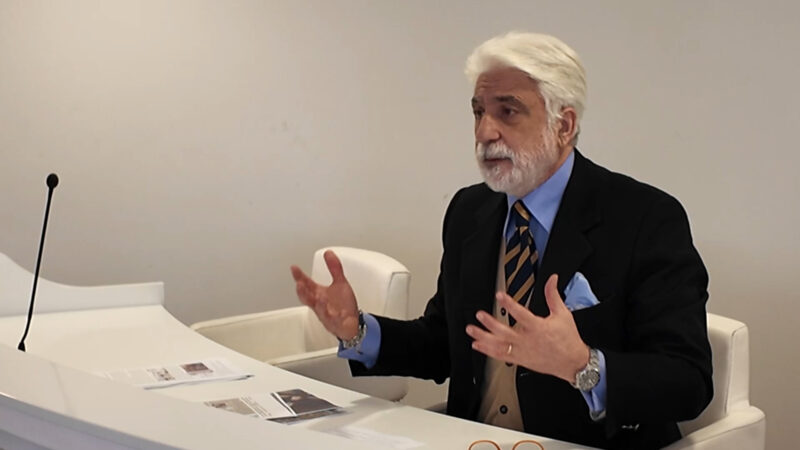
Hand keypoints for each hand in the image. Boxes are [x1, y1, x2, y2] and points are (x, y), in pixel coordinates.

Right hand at [290, 250, 359, 339]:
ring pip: (320, 310)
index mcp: (318, 293)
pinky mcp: (335, 323)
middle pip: (307, 298)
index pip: (306, 284)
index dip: (299, 276)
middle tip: (299, 283)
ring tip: (320, 296)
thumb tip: (328, 252)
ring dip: (319, 303)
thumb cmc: (342, 305)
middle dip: (303, 292)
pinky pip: (334, 320)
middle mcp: (319, 304)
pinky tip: (337, 312)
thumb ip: (334, 268)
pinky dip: (335, 316)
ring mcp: (326, 314)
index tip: (294, 268)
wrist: (351, 323)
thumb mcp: (340, 283)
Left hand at [465, 274, 589, 382]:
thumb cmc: (568, 339)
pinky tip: (477, 344)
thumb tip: (552, 279)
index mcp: (538, 328)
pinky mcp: (520, 360)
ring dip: (484, 338)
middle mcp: (528, 341)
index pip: (521, 314)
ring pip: (499, 346)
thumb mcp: (563, 314)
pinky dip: (487, 351)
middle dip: (491, 324)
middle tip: (480, 315)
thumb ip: (553, 295)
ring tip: (471, 330)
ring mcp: (522, 352)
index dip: (509, 304)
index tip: (499, 295)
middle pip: (506, 332)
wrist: (572, 363)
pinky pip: (500, 356)